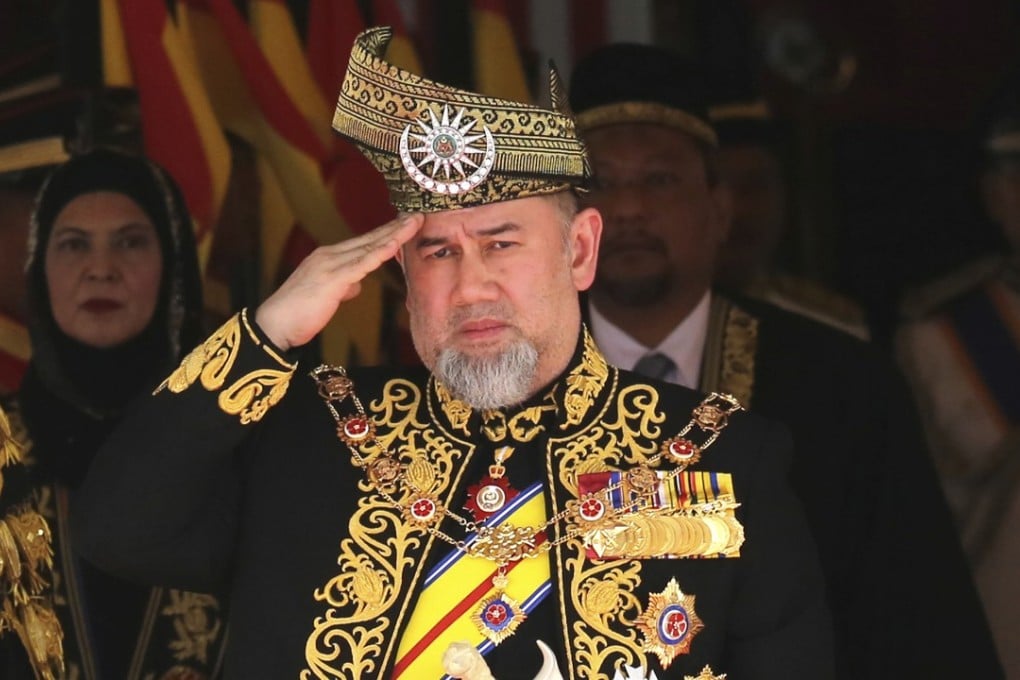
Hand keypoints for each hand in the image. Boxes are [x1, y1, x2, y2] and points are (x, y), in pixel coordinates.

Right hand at [255, 213, 422, 350]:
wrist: (274, 325)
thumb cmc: (298, 313)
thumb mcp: (326, 295)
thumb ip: (343, 286)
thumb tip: (356, 285)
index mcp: (328, 258)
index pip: (363, 242)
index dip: (386, 233)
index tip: (405, 224)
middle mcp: (329, 255)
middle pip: (369, 239)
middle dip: (395, 227)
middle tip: (418, 215)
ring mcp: (331, 265)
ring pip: (369, 247)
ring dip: (394, 234)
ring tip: (414, 223)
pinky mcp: (332, 279)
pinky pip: (361, 264)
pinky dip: (379, 252)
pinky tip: (394, 244)